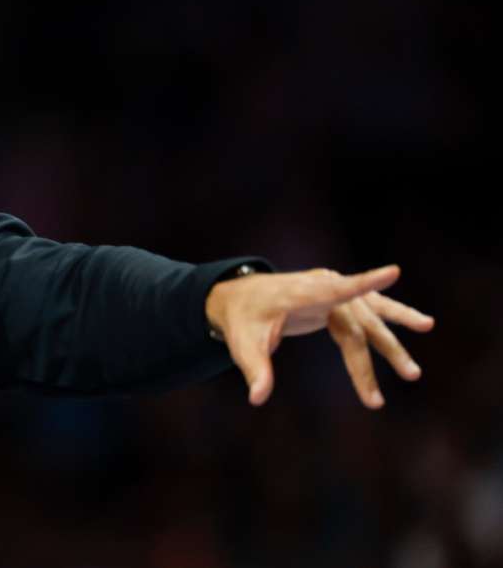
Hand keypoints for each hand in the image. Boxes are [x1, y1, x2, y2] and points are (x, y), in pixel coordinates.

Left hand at [205, 265, 434, 407]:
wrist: (240, 298)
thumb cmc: (243, 321)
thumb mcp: (244, 347)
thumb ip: (255, 371)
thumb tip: (257, 398)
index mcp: (300, 295)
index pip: (334, 290)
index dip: (363, 283)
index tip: (393, 271)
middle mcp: (321, 288)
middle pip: (359, 324)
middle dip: (384, 351)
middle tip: (412, 376)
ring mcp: (331, 290)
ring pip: (370, 316)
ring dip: (396, 334)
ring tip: (429, 328)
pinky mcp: (337, 296)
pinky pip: (369, 307)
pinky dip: (393, 315)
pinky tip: (420, 323)